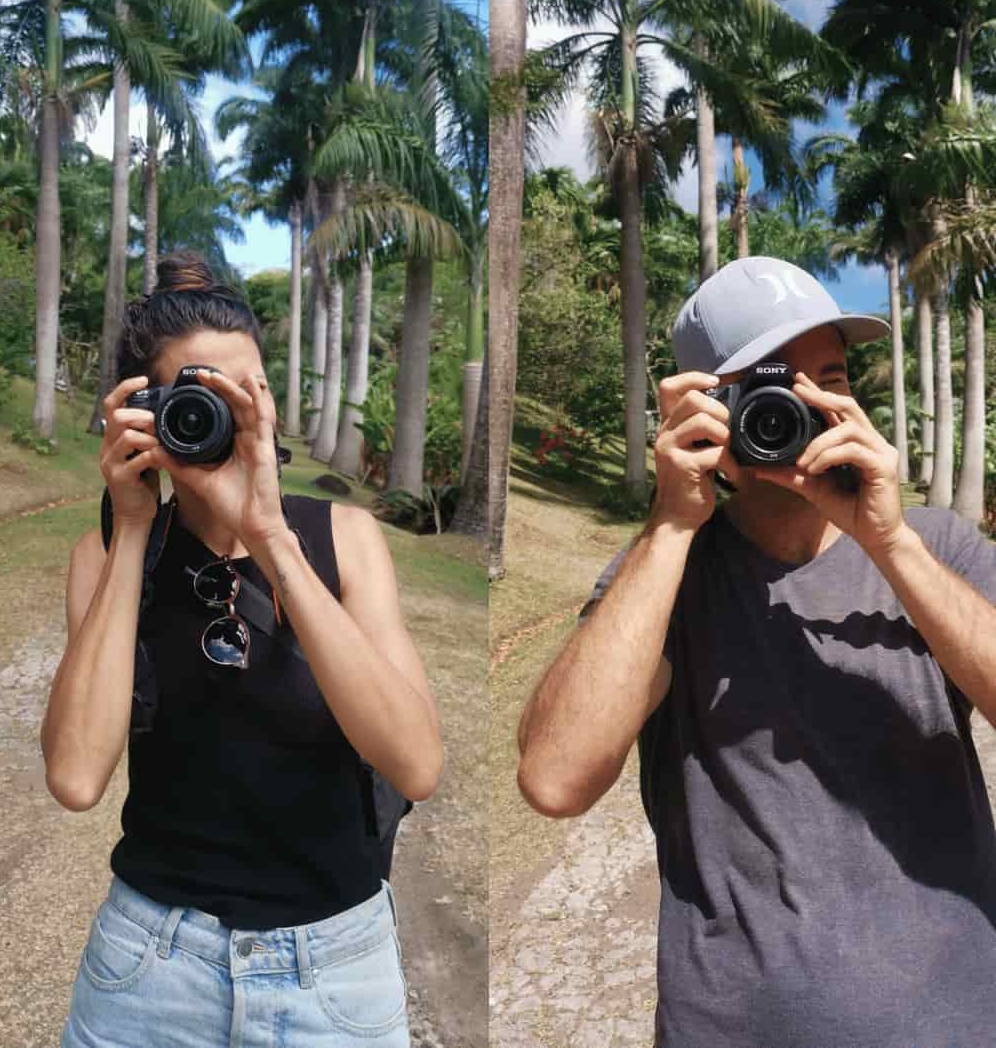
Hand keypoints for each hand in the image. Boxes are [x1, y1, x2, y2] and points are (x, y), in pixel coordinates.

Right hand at [99, 376, 165, 527]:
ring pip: (127, 436)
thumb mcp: (143, 452)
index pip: (111, 404)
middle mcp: (107, 447)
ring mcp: (110, 462)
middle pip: (117, 416)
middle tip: (160, 424)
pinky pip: (138, 460)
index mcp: (112, 437)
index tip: (144, 380)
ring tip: (163, 443)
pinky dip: (155, 455)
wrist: (134, 514)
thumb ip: (148, 434)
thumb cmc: (143, 481)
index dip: (125, 389)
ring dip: (150, 436)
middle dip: (142, 416)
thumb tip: (165, 413)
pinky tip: (165, 459)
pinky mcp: (120, 478)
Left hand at [164, 371, 287, 547]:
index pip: (221, 416)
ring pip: (246, 407)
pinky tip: (252, 383)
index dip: (211, 400)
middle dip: (219, 389)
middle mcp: (246, 441)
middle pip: (233, 407)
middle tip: (201, 375)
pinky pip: (263, 418)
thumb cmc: (232, 505)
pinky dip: (259, 399)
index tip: (193, 387)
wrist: (250, 524)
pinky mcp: (266, 447)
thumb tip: (155, 450)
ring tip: (216, 376)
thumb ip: (179, 464)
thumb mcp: (200, 480)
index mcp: (232, 446)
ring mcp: (257, 442)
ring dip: (232, 389)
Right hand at [650, 371, 737, 531]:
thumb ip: (699, 429)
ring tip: (728, 453)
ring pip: (705, 421)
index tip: (716, 385)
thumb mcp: (690, 449)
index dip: (694, 378)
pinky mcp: (683, 467)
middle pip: (693, 399)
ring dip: (726, 436)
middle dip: (720, 411)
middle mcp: (664, 433)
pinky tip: (731, 476)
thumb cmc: (689, 482)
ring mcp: (670, 449)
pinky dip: (731, 464)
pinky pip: (716, 452)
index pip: (669, 386)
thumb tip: (729, 406)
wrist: (677, 517)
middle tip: (727, 433)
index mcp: (668, 426)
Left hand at [752, 372, 905, 553]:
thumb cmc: (850, 511)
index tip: (798, 381)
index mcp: (858, 443)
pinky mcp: (884, 467)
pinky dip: (829, 457)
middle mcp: (872, 442)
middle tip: (797, 391)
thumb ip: (791, 475)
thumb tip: (760, 468)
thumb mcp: (813, 489)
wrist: (875, 538)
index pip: (838, 410)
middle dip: (821, 397)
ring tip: (803, 463)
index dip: (819, 394)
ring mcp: (881, 452)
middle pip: (848, 407)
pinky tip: (815, 470)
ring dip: (819, 443)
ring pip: (847, 429)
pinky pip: (853, 451)